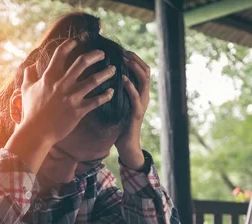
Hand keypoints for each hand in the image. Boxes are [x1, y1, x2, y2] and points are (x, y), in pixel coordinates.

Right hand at [21, 39, 115, 144]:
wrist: (36, 133)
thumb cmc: (31, 112)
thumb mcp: (26, 90)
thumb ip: (28, 76)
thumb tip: (29, 66)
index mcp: (49, 77)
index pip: (61, 54)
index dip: (70, 44)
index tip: (78, 41)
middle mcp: (62, 84)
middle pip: (82, 62)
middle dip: (95, 55)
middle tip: (102, 54)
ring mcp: (71, 97)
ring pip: (94, 80)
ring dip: (105, 73)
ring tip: (113, 69)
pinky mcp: (79, 110)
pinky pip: (96, 101)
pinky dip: (106, 95)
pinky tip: (112, 92)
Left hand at [115, 50, 150, 169]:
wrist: (126, 144)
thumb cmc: (119, 124)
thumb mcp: (118, 103)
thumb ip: (116, 90)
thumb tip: (105, 76)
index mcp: (139, 92)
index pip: (142, 69)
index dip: (134, 58)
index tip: (122, 50)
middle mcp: (144, 96)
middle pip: (146, 71)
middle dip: (135, 59)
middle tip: (124, 51)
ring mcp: (141, 104)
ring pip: (144, 81)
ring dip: (135, 68)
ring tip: (126, 60)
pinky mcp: (136, 114)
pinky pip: (136, 97)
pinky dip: (131, 87)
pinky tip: (124, 79)